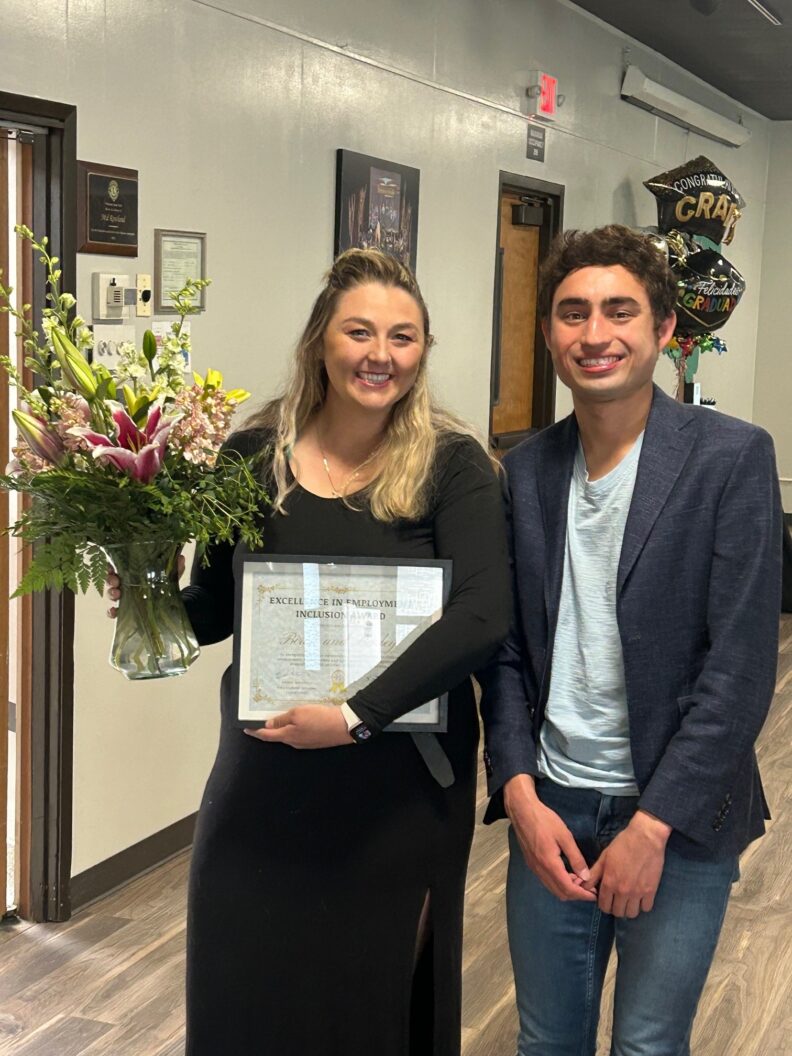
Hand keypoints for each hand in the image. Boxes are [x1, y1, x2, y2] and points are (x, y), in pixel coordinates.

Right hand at [105, 554, 185, 618]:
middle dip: (110, 579)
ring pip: (111, 593)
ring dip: (111, 593)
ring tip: (117, 594)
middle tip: (115, 581)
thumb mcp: (169, 574)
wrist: (169, 602)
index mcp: (132, 571)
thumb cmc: (163, 583)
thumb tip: (181, 558)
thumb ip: (174, 567)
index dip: (110, 565)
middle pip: (111, 579)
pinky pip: (114, 611)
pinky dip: (111, 611)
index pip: (116, 565)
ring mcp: (124, 596)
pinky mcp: (125, 610)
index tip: (111, 566)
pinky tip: (114, 611)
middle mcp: (125, 582)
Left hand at [244, 705, 353, 748]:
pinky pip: (299, 734)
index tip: (246, 728)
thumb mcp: (299, 713)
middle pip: (276, 736)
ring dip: (281, 727)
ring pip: (288, 735)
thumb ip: (282, 719)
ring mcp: (305, 743)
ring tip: (278, 716)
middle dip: (267, 729)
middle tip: (261, 719)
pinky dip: (293, 727)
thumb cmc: (321, 718)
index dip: (255, 732)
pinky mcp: (314, 740)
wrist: (345, 726)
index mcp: (288, 736)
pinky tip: (296, 719)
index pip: (266, 736)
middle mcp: (294, 742)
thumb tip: (268, 725)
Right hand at [504, 774, 595, 902]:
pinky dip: (558, 882)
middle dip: (576, 894)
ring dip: (567, 888)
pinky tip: (566, 872)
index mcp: (549, 864)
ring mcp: (534, 868)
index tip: (594, 894)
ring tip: (580, 879)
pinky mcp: (531, 863)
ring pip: (552, 888)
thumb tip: (586, 876)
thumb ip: (576, 858)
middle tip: (589, 886)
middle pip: (560, 893)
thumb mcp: (565, 836)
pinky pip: (546, 881)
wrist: (522, 811)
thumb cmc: (544, 820)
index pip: (568, 889)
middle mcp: (540, 870)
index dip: (582, 894)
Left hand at [583, 809, 670, 917]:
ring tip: (629, 900)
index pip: (604, 906)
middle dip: (616, 908)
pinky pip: (646, 908)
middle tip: (617, 899)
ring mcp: (638, 892)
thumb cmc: (622, 844)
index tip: (607, 899)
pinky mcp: (651, 891)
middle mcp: (622, 891)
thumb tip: (583, 886)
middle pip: (618, 912)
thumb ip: (594, 874)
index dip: (604, 905)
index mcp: (609, 882)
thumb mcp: (604, 857)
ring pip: (632, 914)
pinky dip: (642, 905)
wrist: (645, 837)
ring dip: (629, 909)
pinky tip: (640, 897)